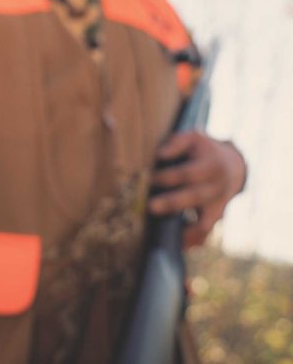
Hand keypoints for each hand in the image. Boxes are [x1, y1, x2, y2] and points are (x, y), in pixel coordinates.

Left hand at [148, 131, 245, 248]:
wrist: (233, 165)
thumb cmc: (203, 149)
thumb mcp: (193, 138)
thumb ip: (176, 143)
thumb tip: (159, 154)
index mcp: (212, 166)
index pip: (188, 173)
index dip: (169, 176)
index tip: (150, 177)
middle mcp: (217, 187)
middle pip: (195, 197)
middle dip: (172, 203)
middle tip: (151, 207)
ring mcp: (218, 205)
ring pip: (204, 222)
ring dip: (185, 231)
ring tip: (165, 237)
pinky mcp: (216, 217)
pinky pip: (206, 233)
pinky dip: (192, 241)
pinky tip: (176, 245)